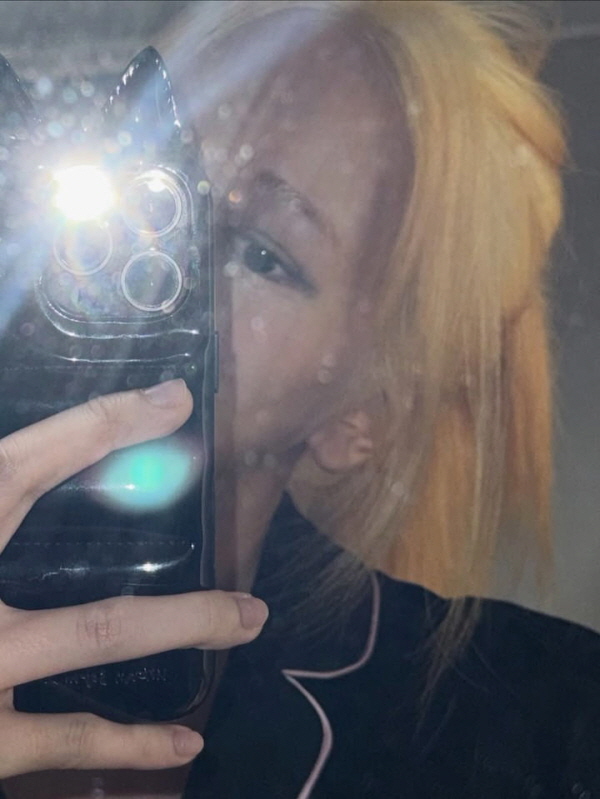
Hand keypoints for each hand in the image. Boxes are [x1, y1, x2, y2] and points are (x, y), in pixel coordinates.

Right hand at [0, 380, 267, 776]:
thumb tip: (22, 461)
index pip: (19, 469)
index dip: (97, 427)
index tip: (171, 399)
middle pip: (86, 596)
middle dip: (177, 580)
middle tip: (247, 560)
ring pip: (92, 644)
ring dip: (183, 629)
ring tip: (249, 621)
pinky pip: (61, 742)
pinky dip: (127, 745)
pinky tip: (187, 745)